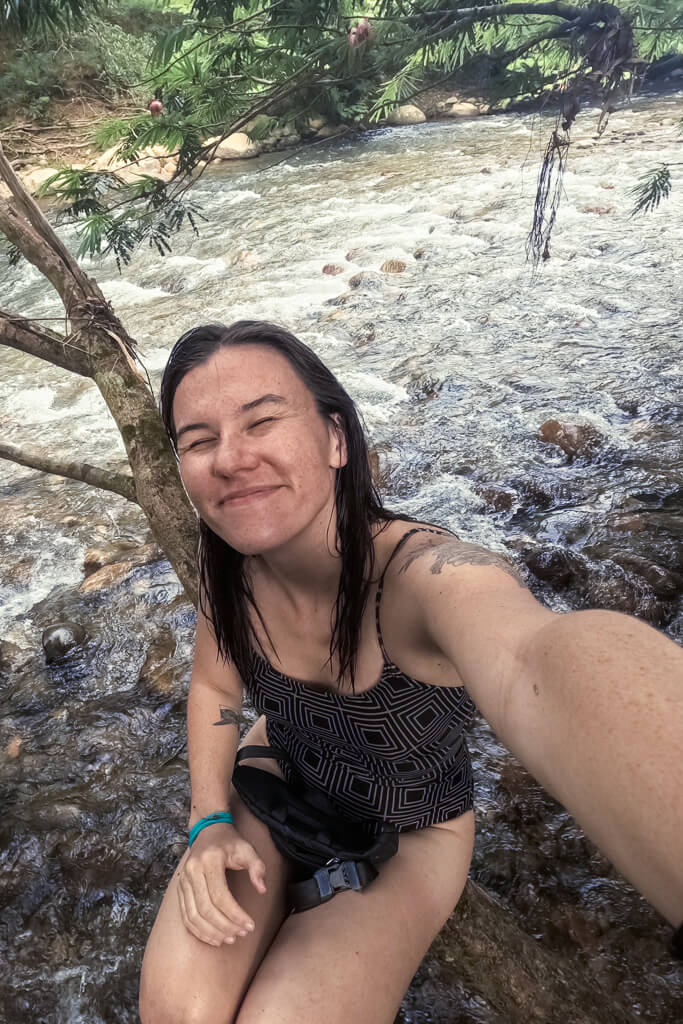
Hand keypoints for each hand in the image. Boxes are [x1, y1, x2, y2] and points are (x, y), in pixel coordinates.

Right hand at [176, 823, 266, 945]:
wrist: (208, 831)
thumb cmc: (230, 842)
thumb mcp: (247, 849)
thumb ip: (257, 867)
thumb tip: (262, 889)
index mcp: (209, 860)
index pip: (220, 895)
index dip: (235, 914)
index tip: (250, 925)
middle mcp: (192, 871)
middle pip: (206, 908)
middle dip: (225, 926)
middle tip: (241, 934)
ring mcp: (183, 881)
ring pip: (193, 916)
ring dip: (211, 932)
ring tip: (229, 939)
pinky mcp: (180, 889)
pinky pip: (186, 916)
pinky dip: (198, 931)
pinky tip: (213, 938)